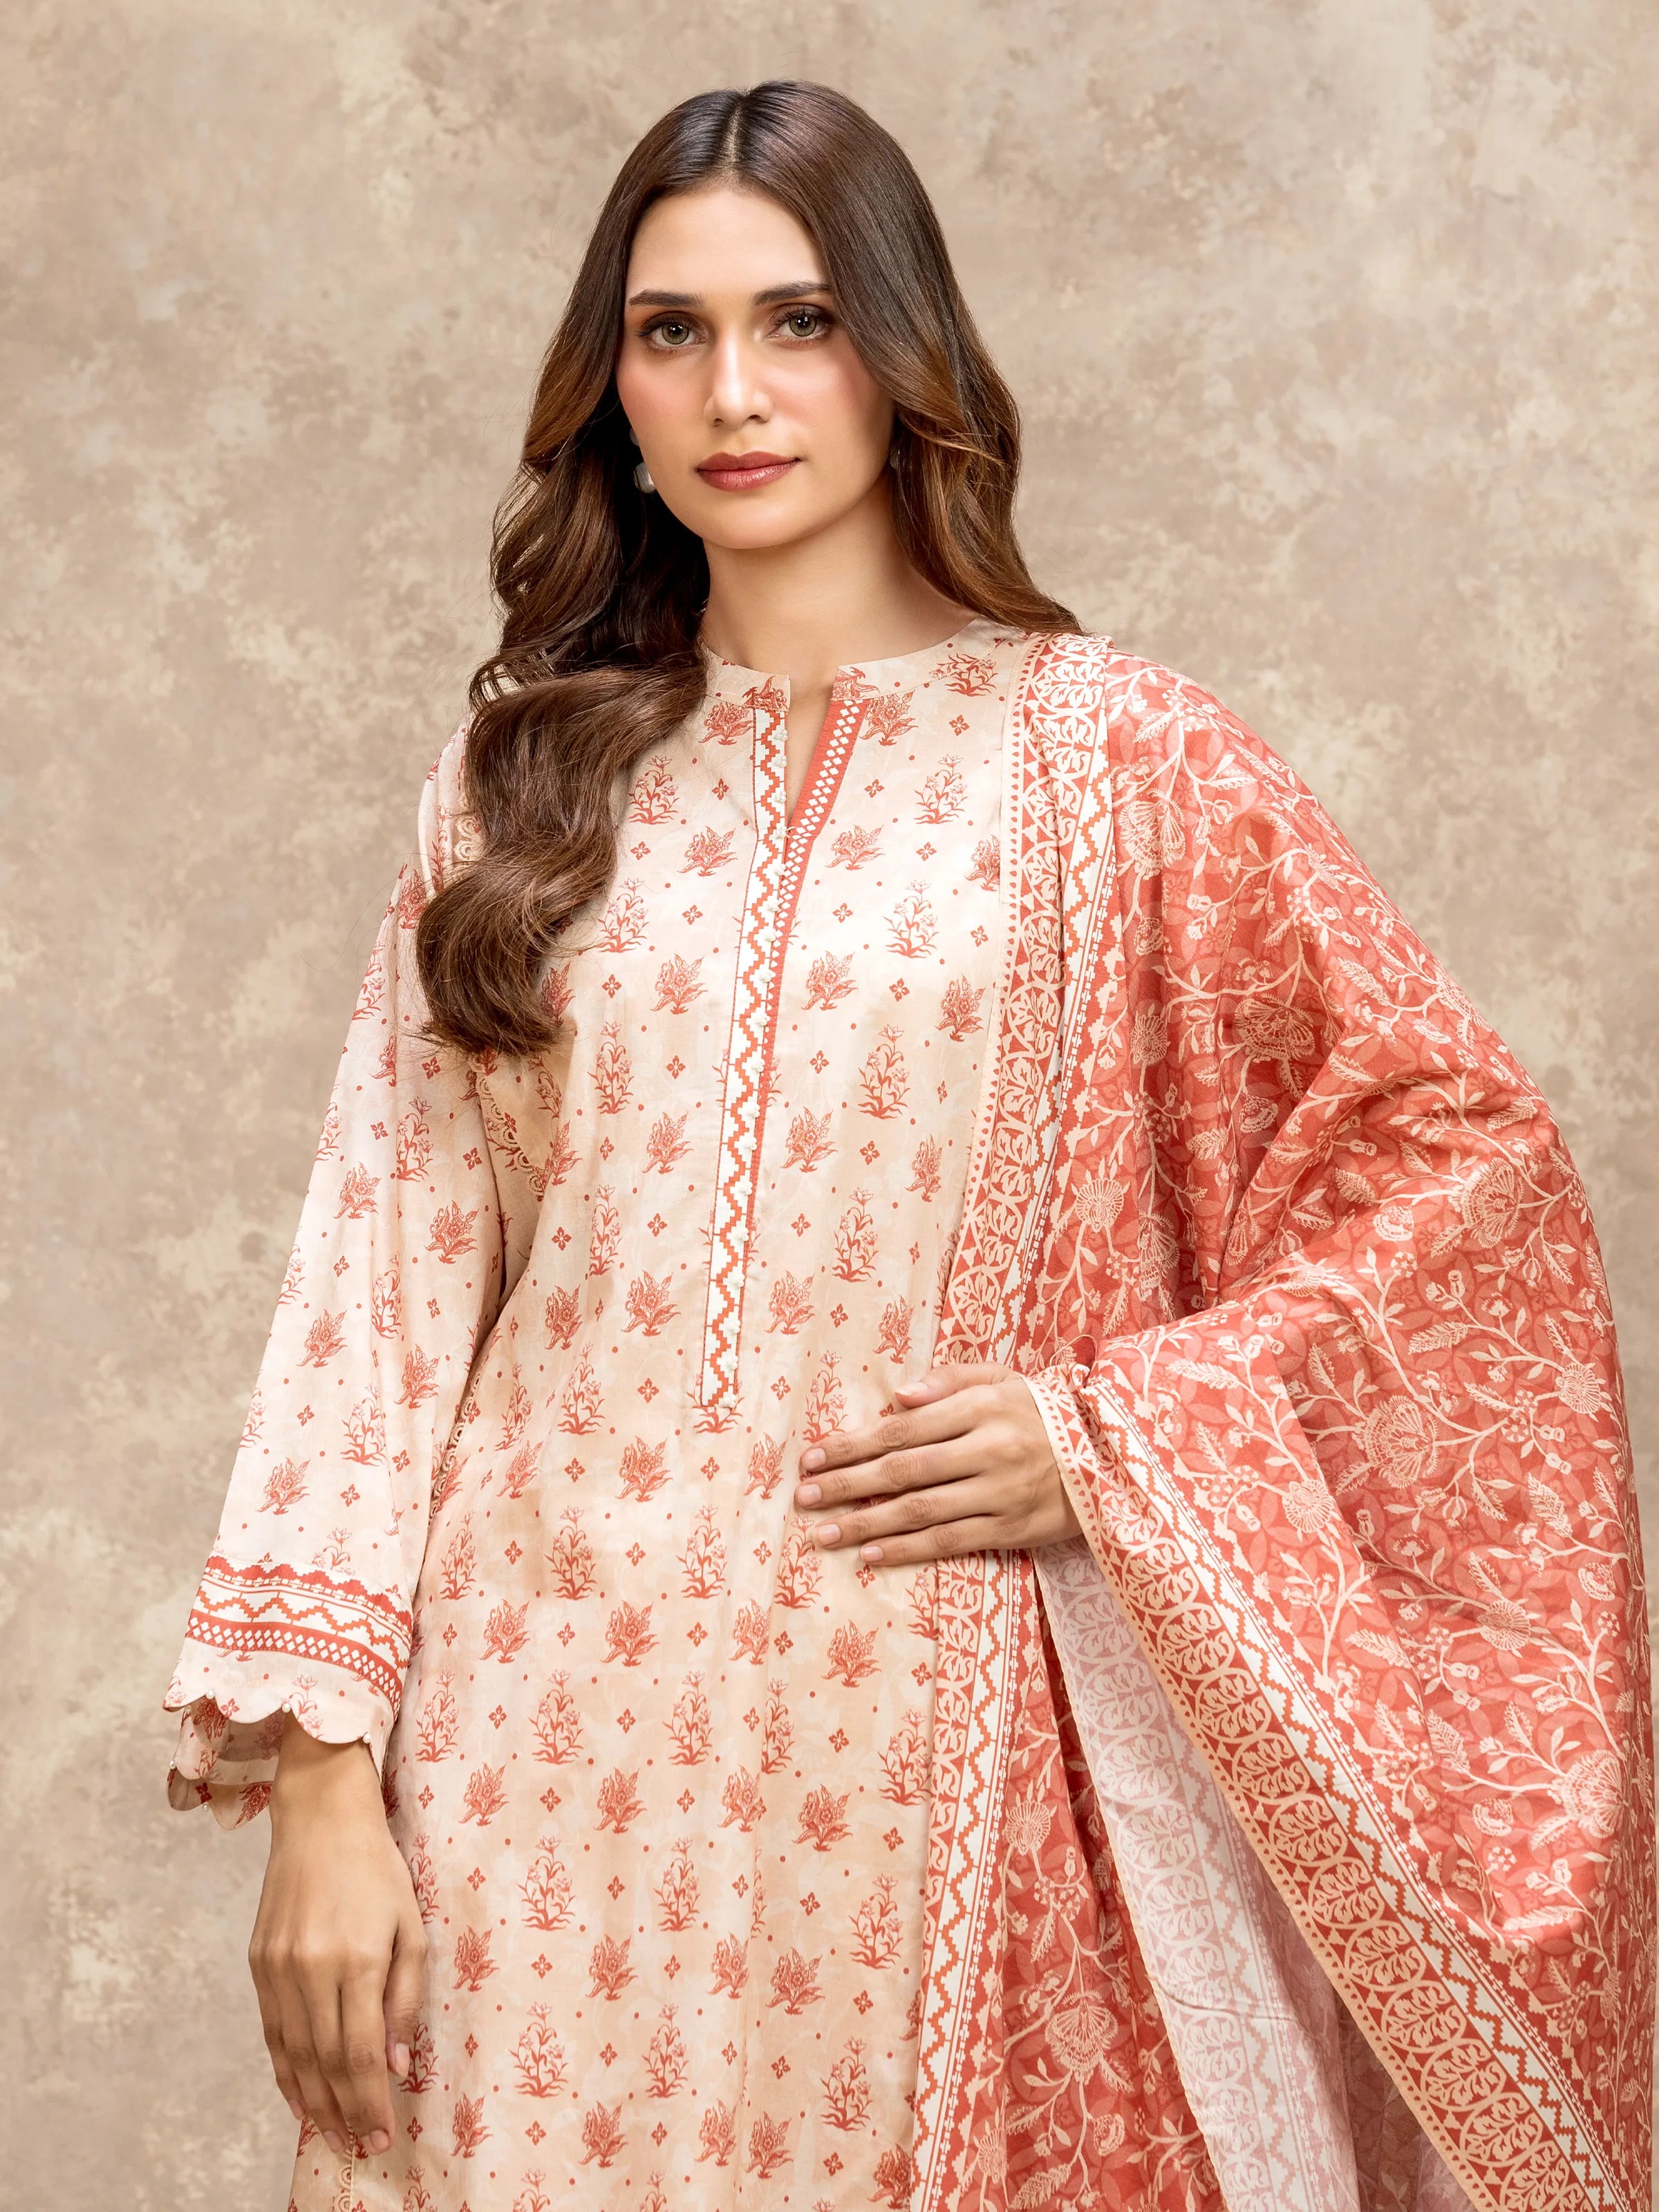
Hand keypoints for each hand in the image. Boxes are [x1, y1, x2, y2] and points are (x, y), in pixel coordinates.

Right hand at [249, 1716, 426, 2158]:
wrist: (320, 1818)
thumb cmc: (377, 1869)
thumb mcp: (410, 1925)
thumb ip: (405, 1998)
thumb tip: (395, 2063)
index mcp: (354, 1960)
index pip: (358, 2054)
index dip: (370, 2102)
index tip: (383, 2134)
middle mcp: (309, 1970)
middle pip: (323, 2064)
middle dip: (344, 2113)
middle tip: (362, 2146)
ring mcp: (277, 1969)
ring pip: (291, 2055)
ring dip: (313, 2101)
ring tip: (334, 2132)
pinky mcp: (258, 1964)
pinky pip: (271, 2032)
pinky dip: (285, 2070)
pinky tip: (300, 2094)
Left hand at [793, 1360, 1081, 1566]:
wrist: (1113, 1456)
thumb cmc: (1044, 1413)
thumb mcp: (1004, 1380)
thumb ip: (950, 1380)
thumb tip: (896, 1397)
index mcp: (983, 1407)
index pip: (903, 1428)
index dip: (853, 1444)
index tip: (812, 1456)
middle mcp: (989, 1450)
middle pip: (903, 1470)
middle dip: (847, 1485)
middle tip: (803, 1497)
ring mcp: (1001, 1493)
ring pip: (921, 1511)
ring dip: (866, 1524)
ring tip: (823, 1534)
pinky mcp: (1013, 1529)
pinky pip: (950, 1541)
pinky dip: (907, 1549)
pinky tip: (872, 1554)